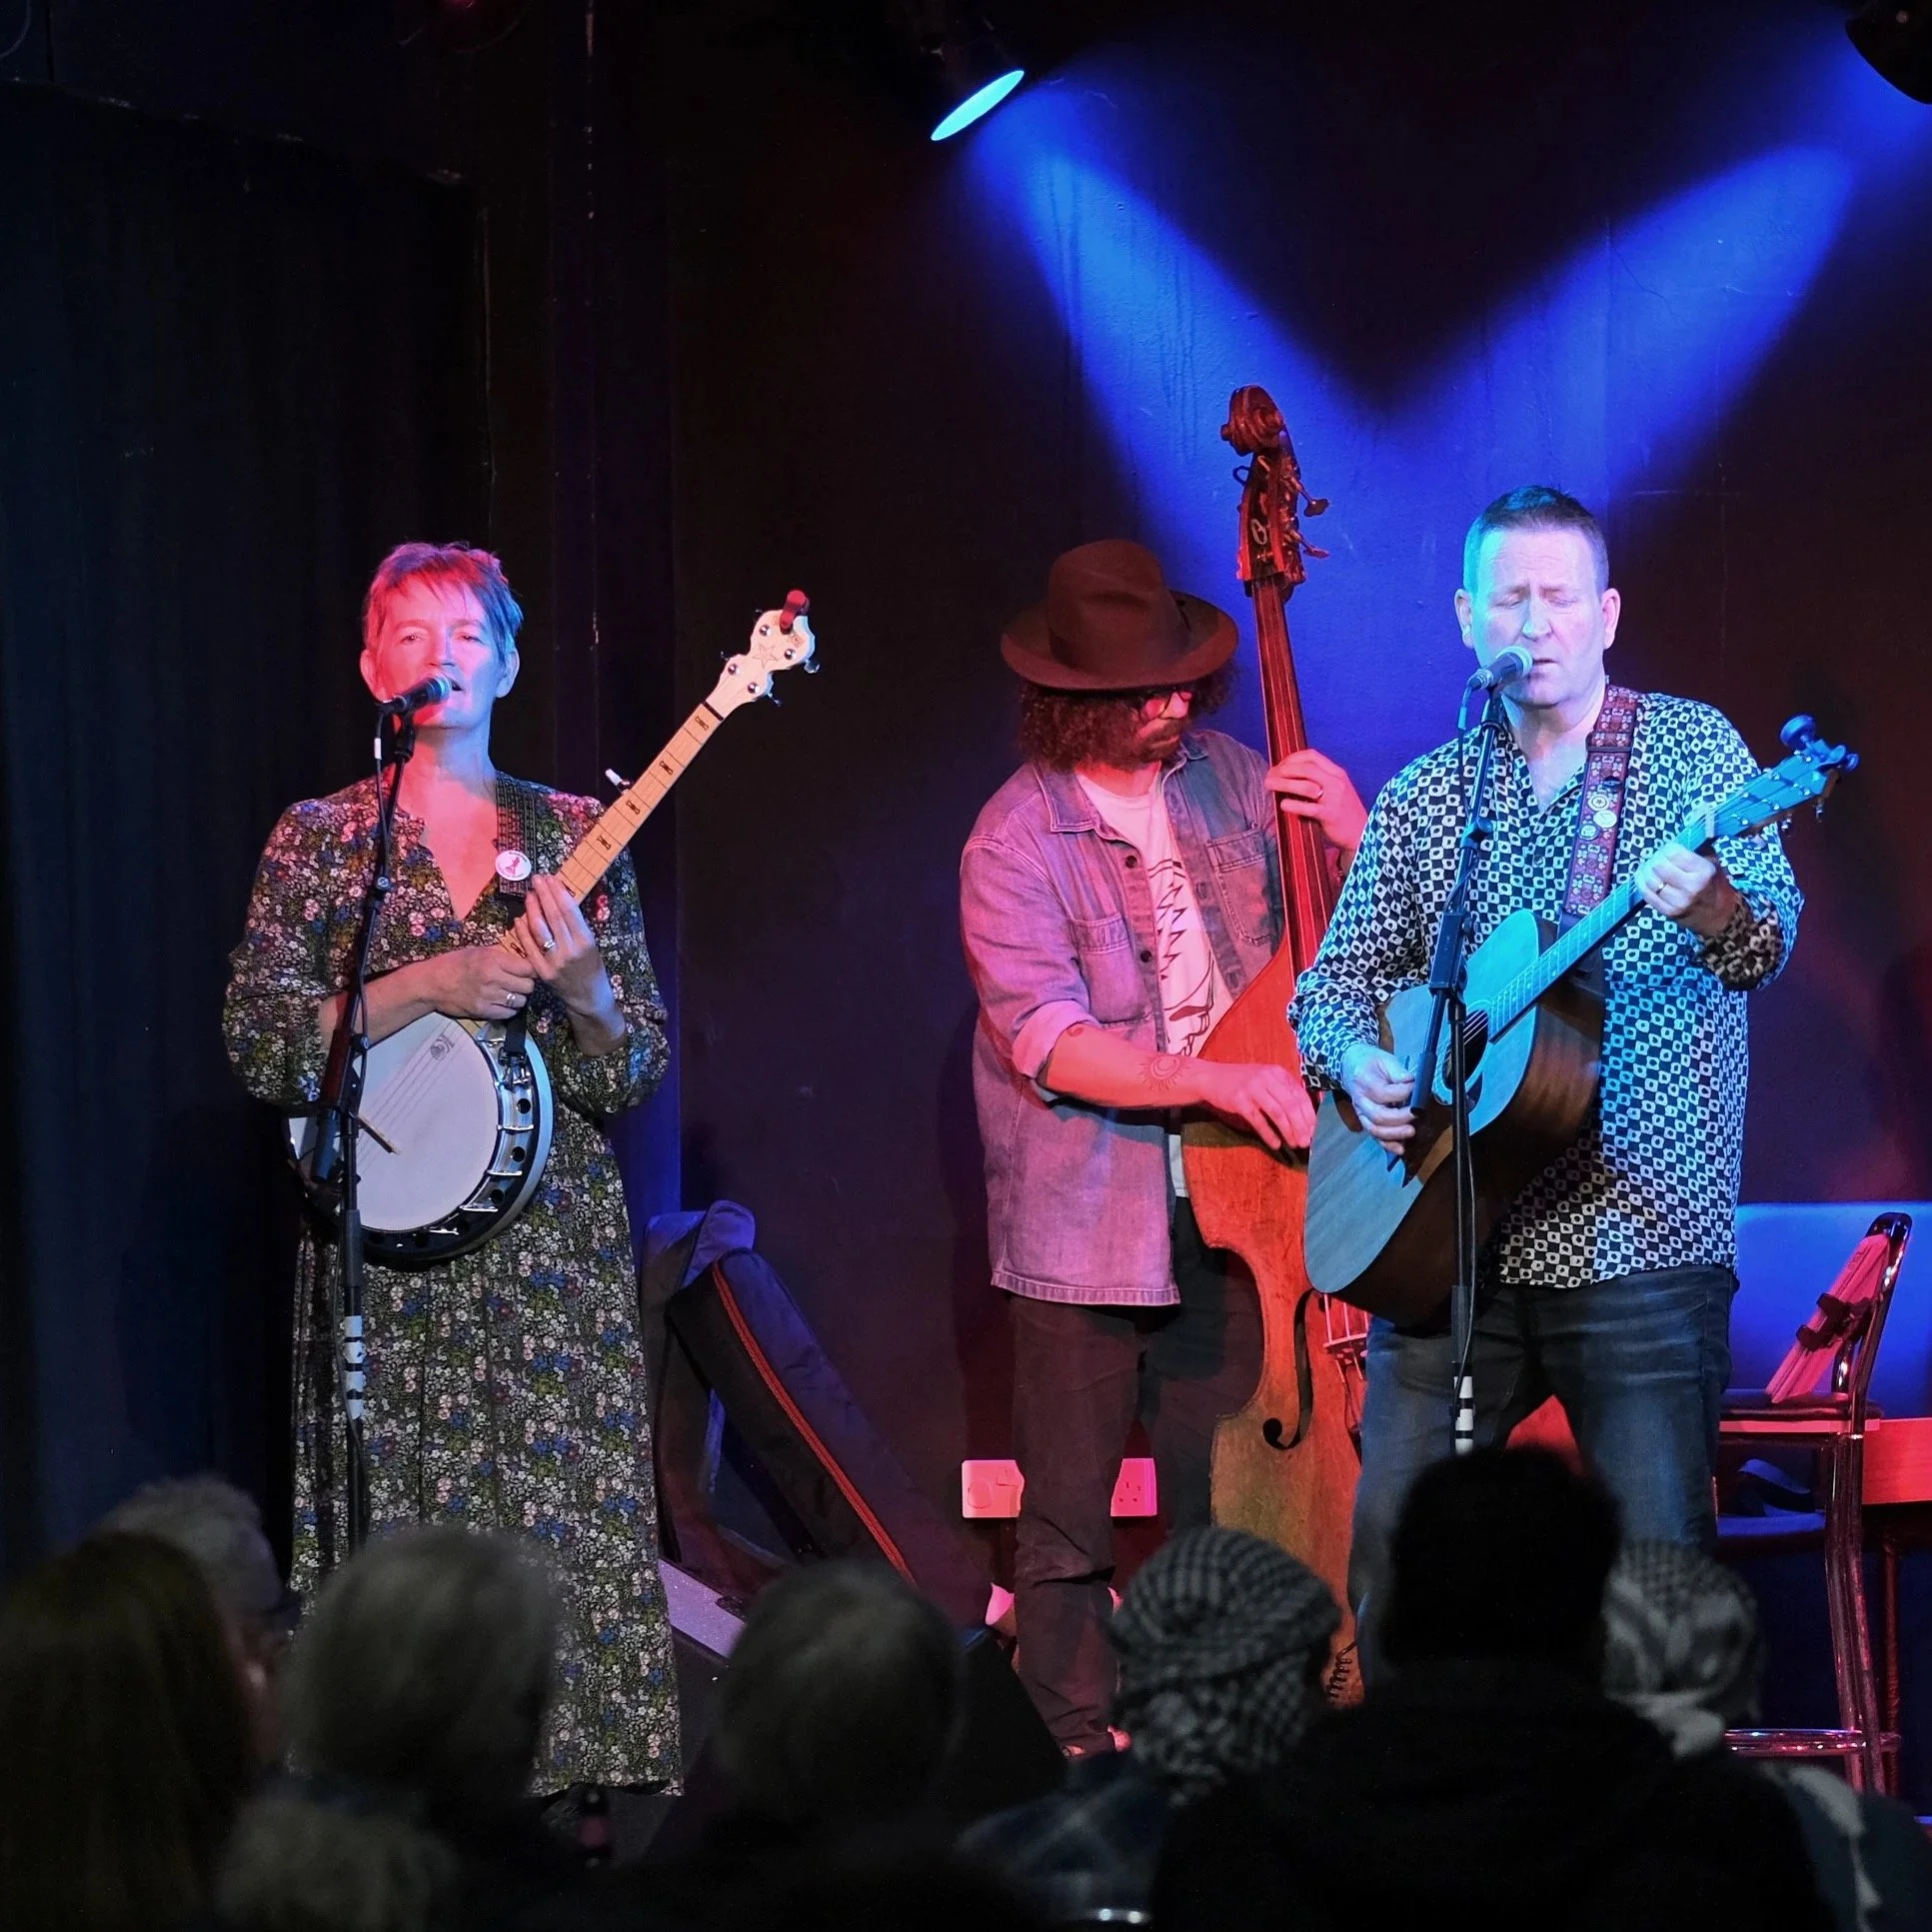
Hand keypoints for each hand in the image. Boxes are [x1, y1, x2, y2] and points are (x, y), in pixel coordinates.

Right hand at [427, 944, 536, 1021]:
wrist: (432, 983)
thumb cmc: (455, 963)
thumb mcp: (479, 951)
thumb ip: (502, 955)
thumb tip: (525, 957)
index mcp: (493, 960)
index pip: (528, 968)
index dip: (530, 970)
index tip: (527, 972)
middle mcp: (493, 978)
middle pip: (527, 986)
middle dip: (526, 985)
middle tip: (518, 983)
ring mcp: (489, 996)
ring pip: (521, 1001)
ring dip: (518, 998)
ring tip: (510, 993)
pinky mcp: (483, 1011)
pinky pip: (509, 1013)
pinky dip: (509, 1010)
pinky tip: (502, 1003)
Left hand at [516, 873, 615, 1016]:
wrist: (589, 998)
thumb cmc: (593, 968)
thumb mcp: (591, 944)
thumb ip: (576, 926)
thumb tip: (560, 899)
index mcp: (585, 941)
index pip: (568, 911)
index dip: (557, 892)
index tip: (551, 878)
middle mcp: (569, 950)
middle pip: (552, 916)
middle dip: (543, 894)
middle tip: (537, 879)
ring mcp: (553, 962)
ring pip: (539, 929)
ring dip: (532, 909)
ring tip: (529, 895)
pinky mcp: (541, 971)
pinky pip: (528, 947)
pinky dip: (523, 930)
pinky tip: (520, 918)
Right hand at [1191, 1059, 1317, 1152]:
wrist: (1211, 1077)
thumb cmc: (1242, 1081)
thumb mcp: (1265, 1079)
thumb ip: (1284, 1090)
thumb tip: (1307, 1112)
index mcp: (1277, 1073)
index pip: (1300, 1095)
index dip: (1309, 1115)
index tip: (1315, 1131)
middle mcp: (1267, 1078)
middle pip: (1291, 1105)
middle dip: (1301, 1126)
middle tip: (1306, 1142)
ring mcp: (1252, 1089)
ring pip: (1277, 1113)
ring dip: (1289, 1131)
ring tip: (1295, 1144)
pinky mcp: (1239, 1101)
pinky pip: (1258, 1120)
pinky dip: (1269, 1134)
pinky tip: (1276, 1144)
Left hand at [1266, 749, 1367, 859]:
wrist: (1362, 833)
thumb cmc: (1343, 812)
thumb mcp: (1335, 790)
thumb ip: (1318, 780)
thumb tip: (1288, 774)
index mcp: (1337, 773)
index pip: (1312, 756)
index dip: (1292, 758)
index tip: (1279, 765)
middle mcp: (1337, 782)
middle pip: (1306, 768)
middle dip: (1283, 769)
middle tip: (1269, 776)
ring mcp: (1334, 798)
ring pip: (1305, 785)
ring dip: (1283, 783)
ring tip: (1269, 785)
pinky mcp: (1330, 815)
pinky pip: (1309, 808)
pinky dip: (1293, 805)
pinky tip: (1283, 804)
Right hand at [1341, 1042, 1414, 1151]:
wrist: (1350, 1065)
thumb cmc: (1371, 1062)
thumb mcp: (1384, 1058)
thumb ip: (1398, 1071)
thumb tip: (1413, 1082)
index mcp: (1364, 1081)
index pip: (1383, 1092)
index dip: (1402, 1092)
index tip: (1416, 1088)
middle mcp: (1361, 1100)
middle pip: (1378, 1115)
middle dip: (1399, 1118)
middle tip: (1416, 1114)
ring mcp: (1361, 1113)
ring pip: (1375, 1129)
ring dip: (1394, 1134)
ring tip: (1411, 1131)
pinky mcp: (1365, 1121)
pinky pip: (1374, 1136)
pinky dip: (1387, 1145)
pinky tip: (1400, 1149)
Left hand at [1634, 843, 1740, 938]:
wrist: (1719, 915)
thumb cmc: (1713, 884)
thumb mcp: (1713, 863)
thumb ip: (1697, 848)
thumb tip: (1680, 834)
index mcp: (1704, 871)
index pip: (1673, 852)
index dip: (1666, 849)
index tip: (1667, 851)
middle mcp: (1692, 887)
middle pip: (1658, 865)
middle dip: (1654, 859)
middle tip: (1657, 859)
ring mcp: (1679, 901)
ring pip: (1649, 880)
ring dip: (1645, 871)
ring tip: (1649, 868)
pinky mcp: (1669, 912)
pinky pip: (1647, 894)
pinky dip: (1641, 883)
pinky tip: (1644, 878)